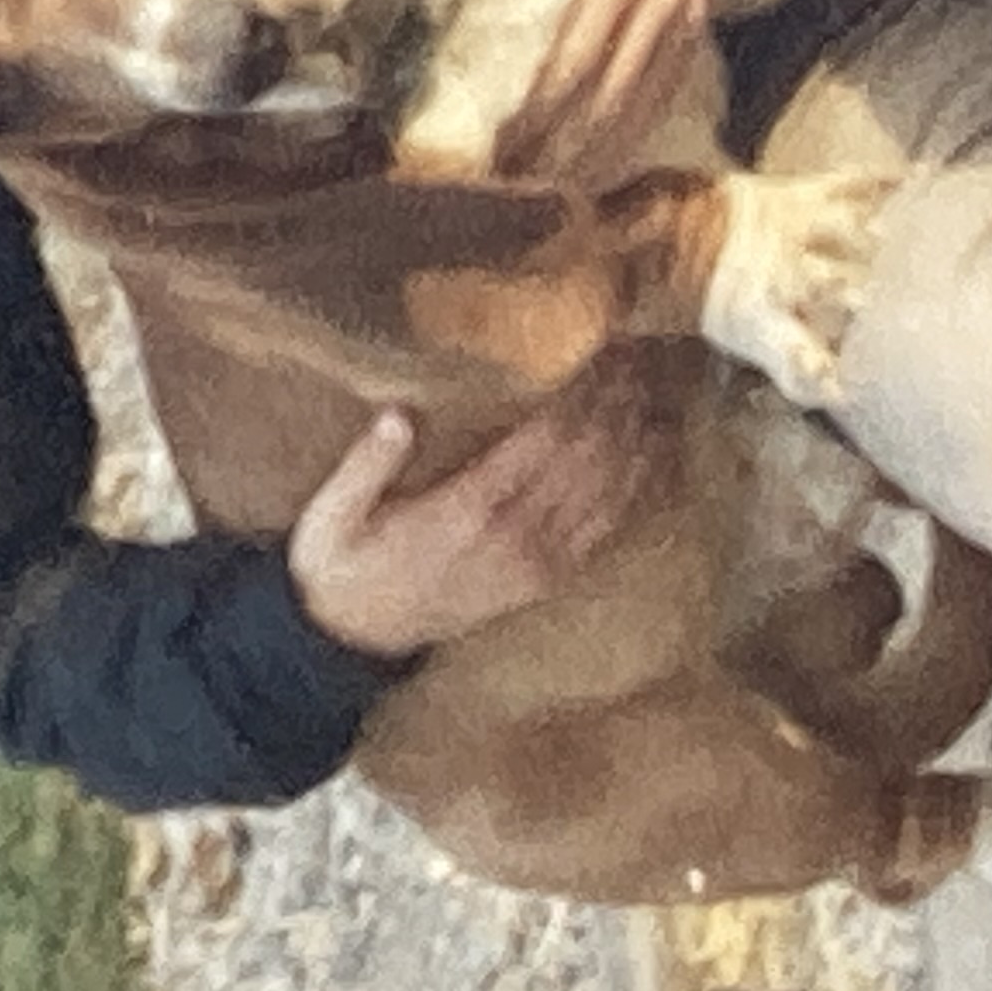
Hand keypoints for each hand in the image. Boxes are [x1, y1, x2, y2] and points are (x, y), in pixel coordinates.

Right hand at [287, 356, 679, 658]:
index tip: (602, 348)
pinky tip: (660, 455)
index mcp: (466, 510)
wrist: (354, 642)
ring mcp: (536, 562)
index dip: (581, 393)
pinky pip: (606, 530)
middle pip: (588, 459)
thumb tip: (398, 413)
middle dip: (620, 403)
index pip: (543, 441)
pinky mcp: (544, 580)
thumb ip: (365, 465)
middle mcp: (513, 536)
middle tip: (642, 353)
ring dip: (639, 439)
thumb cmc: (341, 565)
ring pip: (608, 492)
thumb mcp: (330, 515)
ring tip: (660, 388)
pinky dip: (640, 490)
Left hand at [488, 0, 709, 190]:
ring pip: (650, 97)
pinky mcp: (694, 24)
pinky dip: (638, 132)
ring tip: (561, 193)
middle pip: (618, 86)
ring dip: (606, 150)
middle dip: (570, 143)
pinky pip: (669, 89)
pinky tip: (606, 166)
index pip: (585, 47)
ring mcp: (689, 11)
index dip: (547, 102)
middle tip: (522, 188)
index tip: (507, 144)